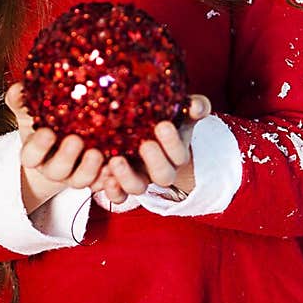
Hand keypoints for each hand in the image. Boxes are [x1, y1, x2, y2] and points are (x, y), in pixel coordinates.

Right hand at [4, 82, 105, 212]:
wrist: (63, 141)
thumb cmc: (44, 124)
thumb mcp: (31, 112)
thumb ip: (21, 100)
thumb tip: (19, 88)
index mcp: (35, 155)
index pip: (30, 156)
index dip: (38, 148)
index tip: (47, 132)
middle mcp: (54, 169)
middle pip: (56, 171)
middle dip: (66, 158)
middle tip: (75, 140)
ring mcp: (75, 176)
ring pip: (81, 180)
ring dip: (89, 169)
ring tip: (97, 153)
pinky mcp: (96, 179)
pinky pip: (103, 183)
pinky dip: (109, 178)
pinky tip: (115, 164)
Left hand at [89, 95, 212, 202]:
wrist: (145, 133)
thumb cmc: (164, 119)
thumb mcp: (180, 111)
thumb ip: (193, 107)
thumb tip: (196, 106)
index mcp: (176, 154)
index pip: (179, 155)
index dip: (173, 143)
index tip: (164, 125)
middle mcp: (159, 170)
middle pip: (163, 175)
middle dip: (156, 161)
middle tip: (146, 145)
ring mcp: (140, 178)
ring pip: (138, 188)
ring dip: (127, 177)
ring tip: (116, 161)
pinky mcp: (120, 185)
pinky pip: (118, 196)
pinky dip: (113, 191)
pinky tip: (106, 178)